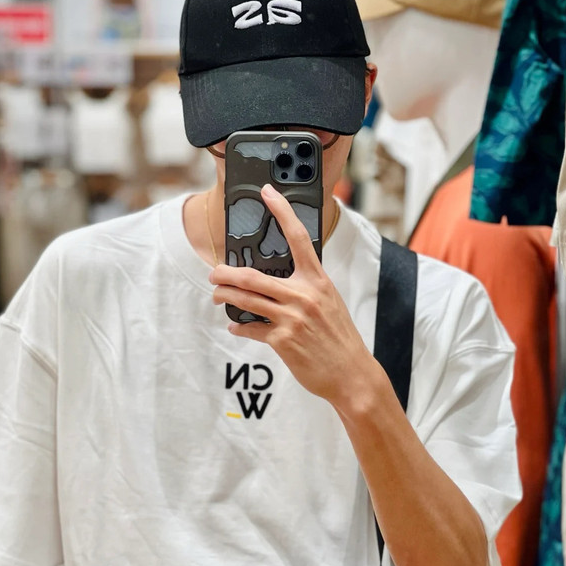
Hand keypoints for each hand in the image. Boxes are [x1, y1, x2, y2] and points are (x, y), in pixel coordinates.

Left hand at [207, 185, 378, 407]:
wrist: (351, 373)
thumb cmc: (339, 338)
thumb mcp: (329, 303)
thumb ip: (306, 289)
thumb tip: (276, 285)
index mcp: (318, 280)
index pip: (297, 236)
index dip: (281, 210)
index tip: (268, 192)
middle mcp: (303, 295)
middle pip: (252, 276)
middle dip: (225, 273)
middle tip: (214, 273)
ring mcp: (291, 318)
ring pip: (245, 300)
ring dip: (224, 297)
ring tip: (216, 296)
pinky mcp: (282, 341)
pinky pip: (251, 329)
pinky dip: (240, 327)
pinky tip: (236, 326)